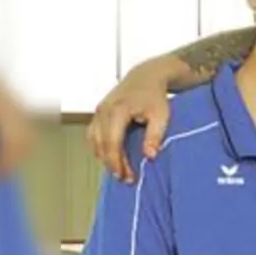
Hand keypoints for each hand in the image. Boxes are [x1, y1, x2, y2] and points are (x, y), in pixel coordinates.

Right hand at [87, 59, 179, 183]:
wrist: (146, 76)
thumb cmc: (155, 95)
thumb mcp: (162, 115)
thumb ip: (155, 135)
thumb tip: (150, 155)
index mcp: (118, 110)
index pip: (112, 142)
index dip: (117, 162)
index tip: (126, 175)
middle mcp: (104, 110)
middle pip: (102, 144)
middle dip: (112, 163)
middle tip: (125, 178)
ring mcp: (99, 111)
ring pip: (95, 140)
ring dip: (104, 157)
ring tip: (119, 170)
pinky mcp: (98, 113)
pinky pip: (93, 134)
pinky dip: (100, 147)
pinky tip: (111, 156)